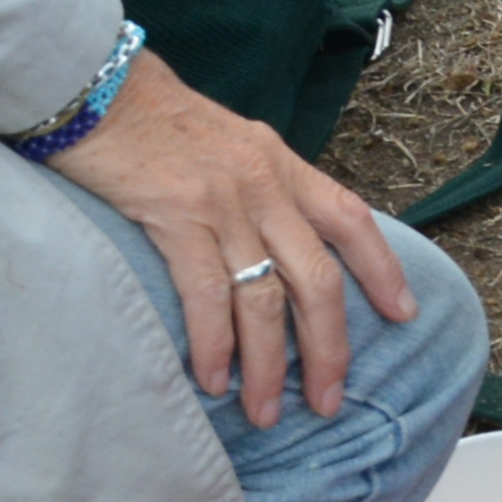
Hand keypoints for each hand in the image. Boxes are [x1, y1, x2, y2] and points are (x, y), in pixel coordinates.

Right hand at [49, 54, 413, 426]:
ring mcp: (223, 202)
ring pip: (264, 300)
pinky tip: (214, 379)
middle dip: (329, 348)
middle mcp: (264, 184)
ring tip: (264, 412)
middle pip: (316, 279)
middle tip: (329, 401)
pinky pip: (207, 296)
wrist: (97, 89)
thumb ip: (260, 188)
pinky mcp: (175, 219)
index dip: (382, 269)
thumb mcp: (231, 145)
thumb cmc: (157, 122)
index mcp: (282, 164)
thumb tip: (278, 246)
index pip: (351, 219)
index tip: (404, 314)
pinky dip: (215, 345)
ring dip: (268, 366)